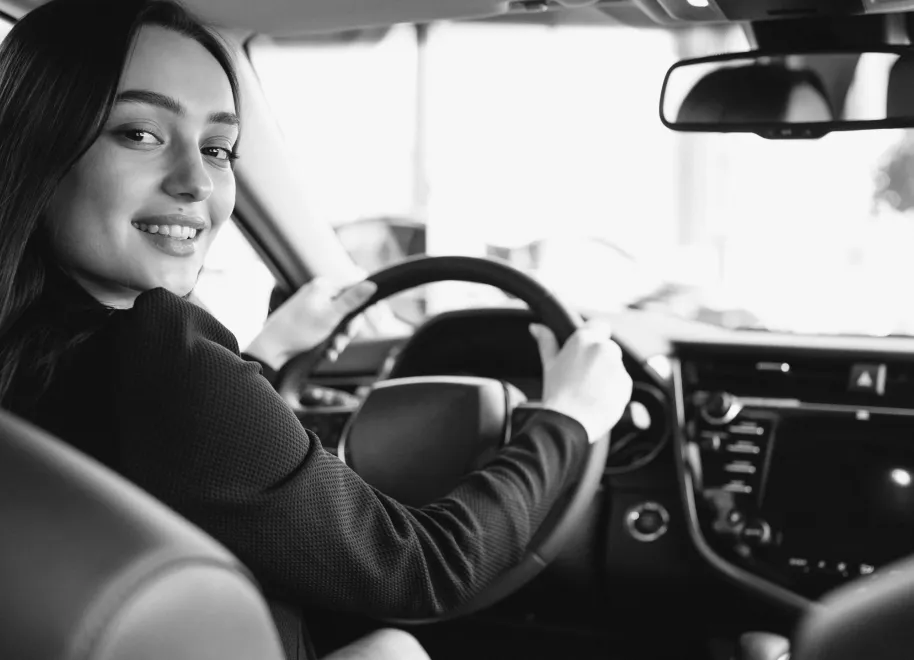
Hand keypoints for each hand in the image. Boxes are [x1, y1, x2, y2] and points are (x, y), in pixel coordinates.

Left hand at [244, 276, 376, 370]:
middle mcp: (318, 292)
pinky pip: (326, 326)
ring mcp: (312, 305)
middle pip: (347, 309)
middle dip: (347, 330)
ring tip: (332, 350)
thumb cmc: (298, 330)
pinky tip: (326, 351)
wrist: (272, 347)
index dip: (359, 311)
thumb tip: (372, 284)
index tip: (358, 327)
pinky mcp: (308, 317)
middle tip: (341, 343)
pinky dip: (329, 339)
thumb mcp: (330, 316)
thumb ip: (352, 300)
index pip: (354, 292)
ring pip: (337, 321)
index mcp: (324, 286)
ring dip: (338, 338)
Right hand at [529, 320, 632, 442]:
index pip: (599, 325)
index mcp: (583, 339)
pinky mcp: (626, 383)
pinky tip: (599, 400)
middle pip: (607, 348)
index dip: (595, 336)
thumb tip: (536, 327)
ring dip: (607, 375)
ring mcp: (616, 365)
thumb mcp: (549, 365)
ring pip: (614, 366)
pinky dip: (614, 390)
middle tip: (583, 378)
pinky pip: (621, 383)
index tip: (587, 351)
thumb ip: (546, 342)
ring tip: (589, 392)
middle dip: (599, 360)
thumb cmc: (556, 394)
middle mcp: (603, 347)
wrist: (569, 422)